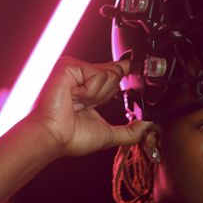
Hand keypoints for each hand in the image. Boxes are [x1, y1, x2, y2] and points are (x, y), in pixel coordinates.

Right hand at [27, 56, 149, 156]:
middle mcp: (83, 76)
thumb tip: (149, 124)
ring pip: (109, 74)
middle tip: (85, 106)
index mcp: (91, 89)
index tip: (137, 66)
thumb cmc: (71, 138)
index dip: (126, 70)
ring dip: (96, 96)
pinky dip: (89, 90)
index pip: (114, 73)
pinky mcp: (68, 65)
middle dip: (107, 94)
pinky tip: (74, 97)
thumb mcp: (110, 135)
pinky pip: (96, 74)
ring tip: (77, 103)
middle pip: (116, 73)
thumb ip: (131, 131)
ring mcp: (76, 69)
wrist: (53, 137)